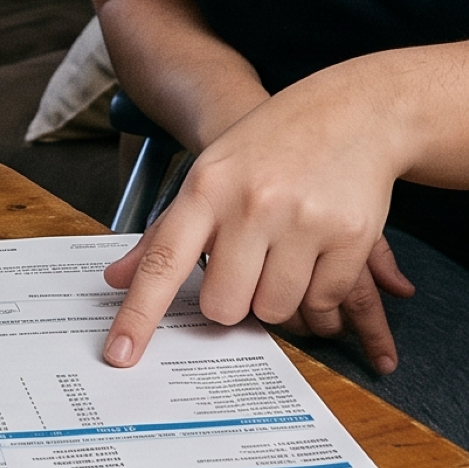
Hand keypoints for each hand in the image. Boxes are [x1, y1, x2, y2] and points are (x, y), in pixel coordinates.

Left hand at [99, 82, 413, 368]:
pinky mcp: (349, 235)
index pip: (163, 261)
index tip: (121, 355)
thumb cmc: (271, 149)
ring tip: (285, 260)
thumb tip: (115, 279)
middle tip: (248, 271)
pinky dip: (320, 297)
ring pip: (275, 310)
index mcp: (206, 187)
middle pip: (224, 305)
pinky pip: (323, 302)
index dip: (139, 314)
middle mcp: (251, 203)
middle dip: (233, 303)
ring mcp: (302, 219)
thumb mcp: (212, 173)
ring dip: (278, 302)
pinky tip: (320, 258)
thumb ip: (165, 233)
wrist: (354, 112)